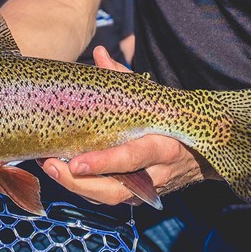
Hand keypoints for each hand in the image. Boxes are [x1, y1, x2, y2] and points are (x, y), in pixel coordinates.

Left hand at [38, 46, 213, 205]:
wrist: (202, 155)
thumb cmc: (171, 120)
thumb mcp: (154, 100)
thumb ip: (125, 78)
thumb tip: (100, 53)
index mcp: (162, 146)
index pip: (131, 159)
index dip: (103, 163)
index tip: (76, 163)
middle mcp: (155, 174)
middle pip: (114, 190)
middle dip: (79, 183)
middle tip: (50, 166)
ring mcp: (146, 190)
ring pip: (108, 197)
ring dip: (76, 187)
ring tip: (48, 166)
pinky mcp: (137, 198)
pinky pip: (108, 197)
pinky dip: (84, 188)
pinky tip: (62, 172)